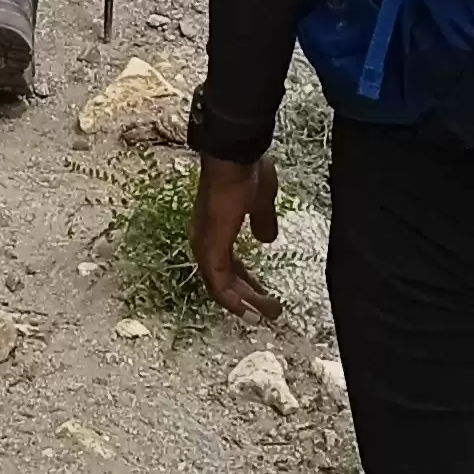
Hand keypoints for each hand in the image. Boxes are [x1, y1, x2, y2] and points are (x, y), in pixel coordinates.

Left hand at [190, 154, 282, 320]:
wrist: (236, 158)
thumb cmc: (248, 172)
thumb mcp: (261, 201)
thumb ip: (263, 221)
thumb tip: (266, 238)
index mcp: (217, 226)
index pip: (229, 261)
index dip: (246, 280)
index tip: (262, 293)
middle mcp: (206, 238)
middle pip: (224, 277)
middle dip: (247, 296)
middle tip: (268, 312)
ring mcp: (205, 243)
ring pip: (221, 284)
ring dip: (243, 302)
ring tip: (264, 315)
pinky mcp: (209, 248)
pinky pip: (217, 282)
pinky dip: (230, 299)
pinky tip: (246, 310)